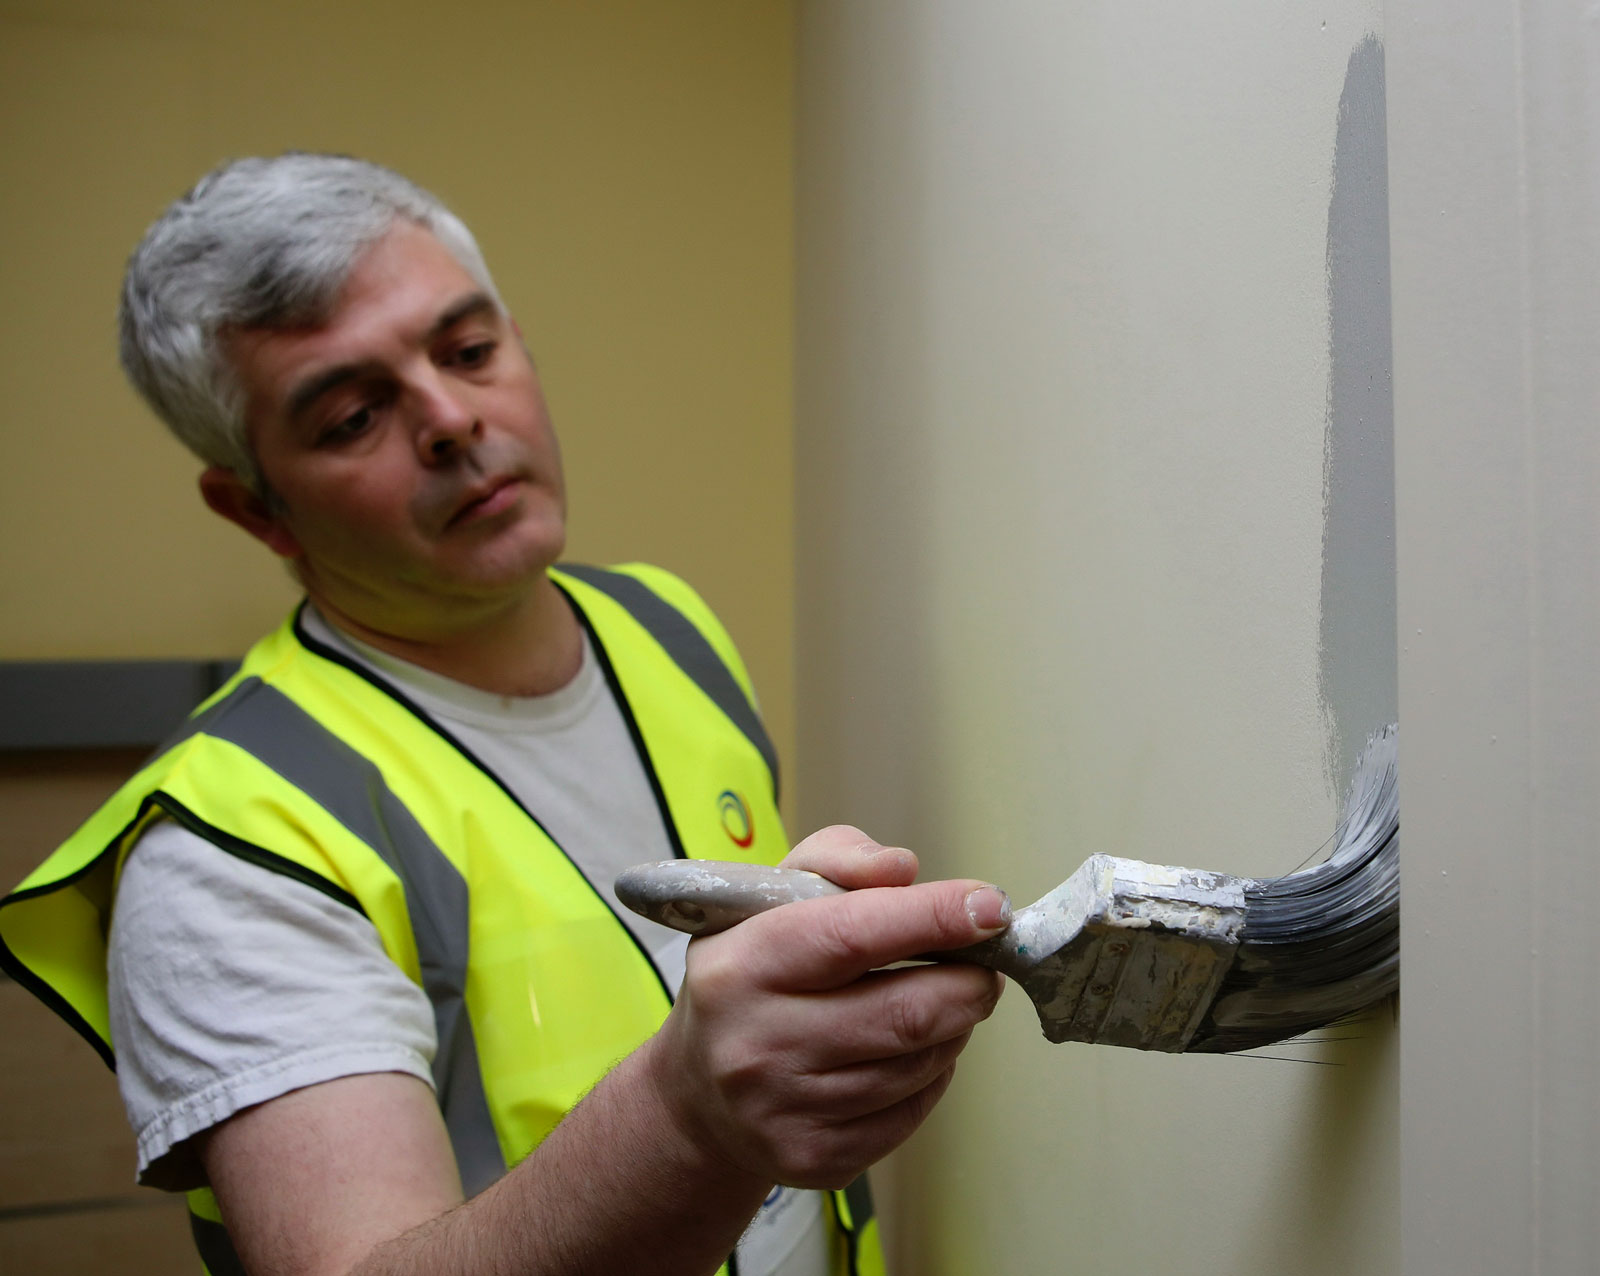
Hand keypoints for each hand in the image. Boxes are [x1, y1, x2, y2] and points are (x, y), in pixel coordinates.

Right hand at [645, 825, 1008, 1189]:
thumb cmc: (752, 974)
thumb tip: (903, 869)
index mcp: (741, 965)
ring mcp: (783, 1111)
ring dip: (952, 1027)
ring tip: (937, 1003)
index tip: (990, 907)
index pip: (854, 935)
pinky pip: (913, 1112)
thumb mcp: (772, 895)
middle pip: (906, 1014)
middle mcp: (756, 1044)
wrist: (698, 1093)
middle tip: (983, 964)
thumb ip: (839, 861)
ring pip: (920, 1065)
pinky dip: (932, 1075)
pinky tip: (910, 1052)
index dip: (934, 918)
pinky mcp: (815, 1159)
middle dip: (968, 984)